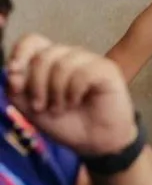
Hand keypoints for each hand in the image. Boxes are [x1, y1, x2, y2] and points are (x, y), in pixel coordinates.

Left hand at [5, 34, 135, 155]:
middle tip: (41, 107)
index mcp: (53, 61)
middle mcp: (71, 56)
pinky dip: (73, 92)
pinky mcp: (106, 70)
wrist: (94, 144)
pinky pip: (82, 73)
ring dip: (56, 92)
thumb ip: (17, 90)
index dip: (20, 53)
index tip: (14, 74)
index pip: (33, 41)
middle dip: (36, 85)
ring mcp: (90, 61)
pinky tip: (77, 102)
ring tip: (61, 108)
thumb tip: (12, 72)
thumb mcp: (31, 109)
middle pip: (44, 55)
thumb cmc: (67, 124)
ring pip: (62, 64)